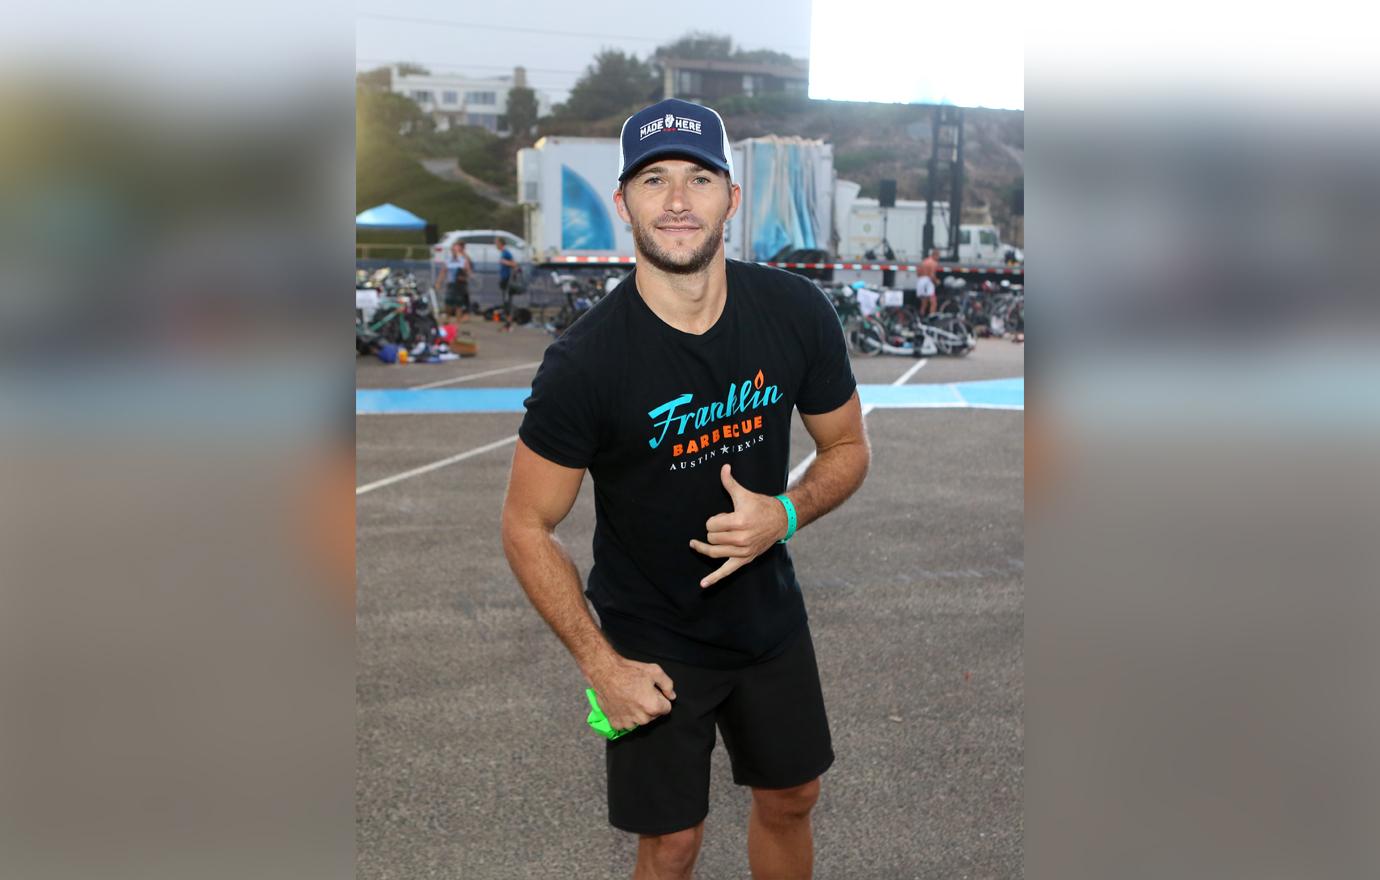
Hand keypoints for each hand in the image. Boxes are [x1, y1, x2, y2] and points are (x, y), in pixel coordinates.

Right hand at [588, 655, 674, 730]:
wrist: (605, 673)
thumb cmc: (629, 671)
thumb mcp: (655, 671)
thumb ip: (668, 685)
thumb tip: (671, 696)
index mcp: (653, 707)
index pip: (666, 708)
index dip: (660, 698)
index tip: (651, 691)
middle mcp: (641, 719)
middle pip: (653, 715)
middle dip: (649, 705)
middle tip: (639, 692)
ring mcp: (628, 723)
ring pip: (640, 720)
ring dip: (637, 712)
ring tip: (629, 697)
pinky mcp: (616, 724)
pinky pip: (626, 724)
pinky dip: (625, 716)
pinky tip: (622, 704)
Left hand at [689, 464, 788, 588]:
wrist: (781, 520)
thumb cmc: (761, 505)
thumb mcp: (744, 494)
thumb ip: (730, 483)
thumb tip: (723, 467)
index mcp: (739, 521)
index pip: (711, 524)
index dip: (712, 520)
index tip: (721, 516)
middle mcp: (741, 539)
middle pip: (711, 538)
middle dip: (712, 531)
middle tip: (720, 525)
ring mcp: (743, 551)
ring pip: (714, 552)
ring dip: (705, 547)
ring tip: (695, 544)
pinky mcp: (745, 560)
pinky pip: (727, 572)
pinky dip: (714, 579)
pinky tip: (703, 584)